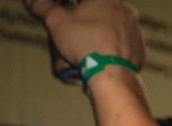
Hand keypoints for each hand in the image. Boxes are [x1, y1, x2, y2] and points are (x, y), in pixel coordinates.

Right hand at [24, 0, 146, 68]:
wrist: (111, 73)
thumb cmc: (84, 42)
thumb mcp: (56, 21)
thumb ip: (42, 7)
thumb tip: (30, 1)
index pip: (84, 1)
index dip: (71, 6)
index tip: (66, 14)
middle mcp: (126, 8)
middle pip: (102, 10)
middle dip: (89, 19)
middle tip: (77, 33)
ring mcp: (136, 29)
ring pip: (116, 28)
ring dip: (104, 34)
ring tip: (91, 48)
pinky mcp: (141, 49)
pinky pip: (125, 46)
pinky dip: (115, 50)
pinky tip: (105, 58)